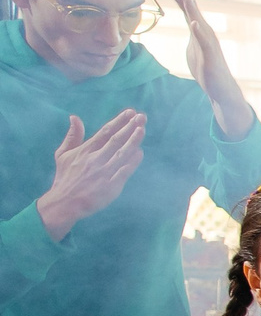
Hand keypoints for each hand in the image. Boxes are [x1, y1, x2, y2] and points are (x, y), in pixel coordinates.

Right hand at [35, 109, 147, 239]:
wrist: (64, 203)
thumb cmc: (65, 177)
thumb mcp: (63, 154)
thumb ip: (72, 136)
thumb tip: (74, 117)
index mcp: (85, 151)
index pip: (105, 132)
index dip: (118, 121)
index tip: (130, 112)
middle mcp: (95, 159)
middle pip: (116, 140)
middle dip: (130, 127)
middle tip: (142, 117)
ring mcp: (104, 172)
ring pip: (122, 153)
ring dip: (134, 141)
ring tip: (142, 129)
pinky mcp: (111, 186)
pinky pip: (124, 171)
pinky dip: (133, 161)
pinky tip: (140, 152)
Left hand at [168, 0, 253, 139]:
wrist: (222, 89)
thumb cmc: (208, 69)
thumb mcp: (195, 47)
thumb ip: (193, 34)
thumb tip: (190, 23)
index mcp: (199, 32)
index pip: (187, 11)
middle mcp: (206, 34)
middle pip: (192, 13)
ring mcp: (209, 44)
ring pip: (199, 24)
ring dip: (192, 11)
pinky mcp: (211, 56)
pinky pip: (204, 42)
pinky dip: (199, 32)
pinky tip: (193, 23)